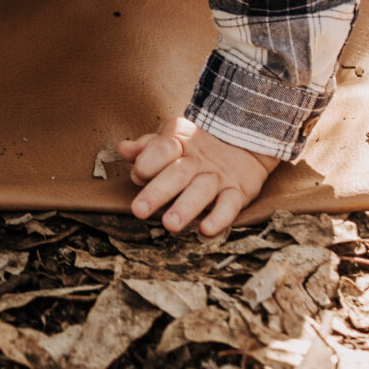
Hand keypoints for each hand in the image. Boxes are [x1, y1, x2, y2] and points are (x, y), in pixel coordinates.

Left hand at [119, 117, 274, 235]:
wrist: (245, 140)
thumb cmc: (196, 146)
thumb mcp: (172, 139)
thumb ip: (147, 147)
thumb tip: (123, 149)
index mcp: (178, 143)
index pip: (161, 148)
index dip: (147, 161)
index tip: (138, 174)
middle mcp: (198, 160)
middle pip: (177, 173)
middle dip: (157, 192)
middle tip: (139, 210)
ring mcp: (218, 175)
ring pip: (201, 191)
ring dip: (185, 207)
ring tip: (170, 224)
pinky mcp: (239, 190)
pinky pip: (231, 204)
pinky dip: (220, 217)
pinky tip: (207, 230)